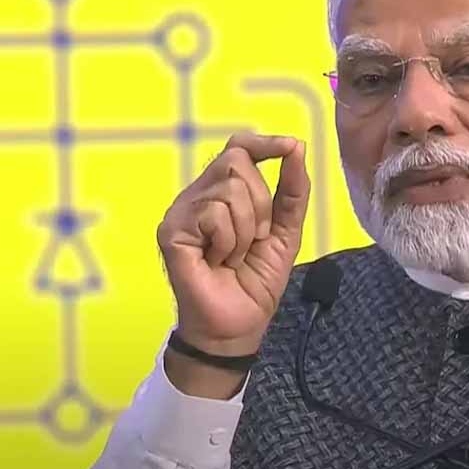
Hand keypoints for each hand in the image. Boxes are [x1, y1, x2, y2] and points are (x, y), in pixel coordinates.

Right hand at [157, 132, 310, 358]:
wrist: (238, 325)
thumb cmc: (256, 280)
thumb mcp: (285, 230)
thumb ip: (292, 190)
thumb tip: (296, 146)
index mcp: (223, 192)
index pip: (238, 148)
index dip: (264, 143)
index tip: (290, 147)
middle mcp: (199, 195)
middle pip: (237, 161)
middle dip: (261, 203)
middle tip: (255, 238)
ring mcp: (182, 211)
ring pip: (229, 190)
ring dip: (246, 229)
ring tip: (234, 255)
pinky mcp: (171, 231)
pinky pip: (213, 214)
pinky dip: (228, 241)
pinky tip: (218, 261)